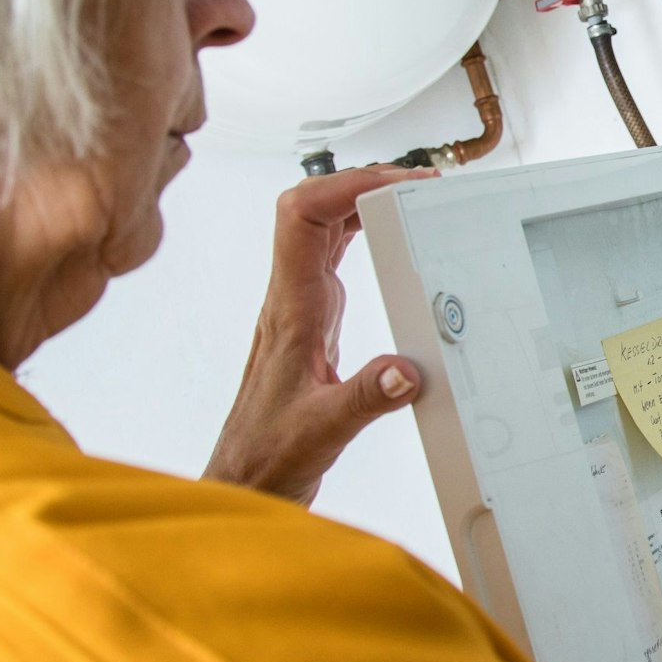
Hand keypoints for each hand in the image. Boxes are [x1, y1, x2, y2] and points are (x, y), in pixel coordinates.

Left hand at [204, 166, 435, 505]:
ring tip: (410, 197)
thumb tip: (408, 368)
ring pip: (321, 228)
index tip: (396, 184)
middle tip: (415, 183)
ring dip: (361, 202)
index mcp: (291, 309)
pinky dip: (361, 235)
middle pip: (312, 208)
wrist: (245, 479)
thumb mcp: (323, 431)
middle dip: (362, 181)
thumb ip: (366, 398)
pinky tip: (389, 239)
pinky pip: (333, 257)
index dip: (345, 186)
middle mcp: (291, 298)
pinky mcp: (314, 321)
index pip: (302, 217)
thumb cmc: (268, 456)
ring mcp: (301, 306)